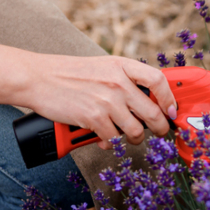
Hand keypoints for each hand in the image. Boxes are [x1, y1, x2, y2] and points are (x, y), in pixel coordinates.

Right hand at [17, 54, 176, 149]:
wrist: (38, 78)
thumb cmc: (70, 74)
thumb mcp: (103, 66)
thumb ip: (124, 79)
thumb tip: (147, 100)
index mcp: (122, 66)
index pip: (158, 81)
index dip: (169, 99)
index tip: (171, 111)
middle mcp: (118, 82)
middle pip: (153, 113)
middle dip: (160, 129)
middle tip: (160, 133)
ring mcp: (107, 101)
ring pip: (135, 131)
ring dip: (133, 139)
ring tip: (126, 137)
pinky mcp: (93, 118)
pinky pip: (112, 139)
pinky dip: (109, 143)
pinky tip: (103, 139)